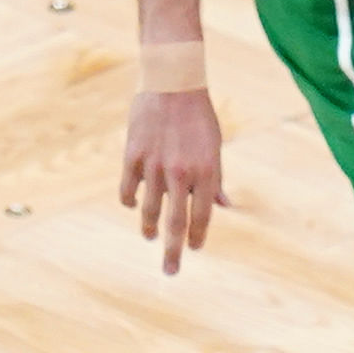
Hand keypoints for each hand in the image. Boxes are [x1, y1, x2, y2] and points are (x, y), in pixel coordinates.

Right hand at [119, 84, 227, 272]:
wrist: (172, 81)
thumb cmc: (198, 115)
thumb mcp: (215, 145)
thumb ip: (216, 178)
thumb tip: (224, 206)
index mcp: (206, 171)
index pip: (201, 216)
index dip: (197, 237)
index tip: (194, 248)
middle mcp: (181, 173)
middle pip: (175, 223)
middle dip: (173, 251)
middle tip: (170, 271)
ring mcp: (155, 166)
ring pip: (149, 210)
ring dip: (149, 229)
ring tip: (150, 237)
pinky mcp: (133, 156)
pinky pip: (129, 190)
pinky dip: (131, 201)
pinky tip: (134, 205)